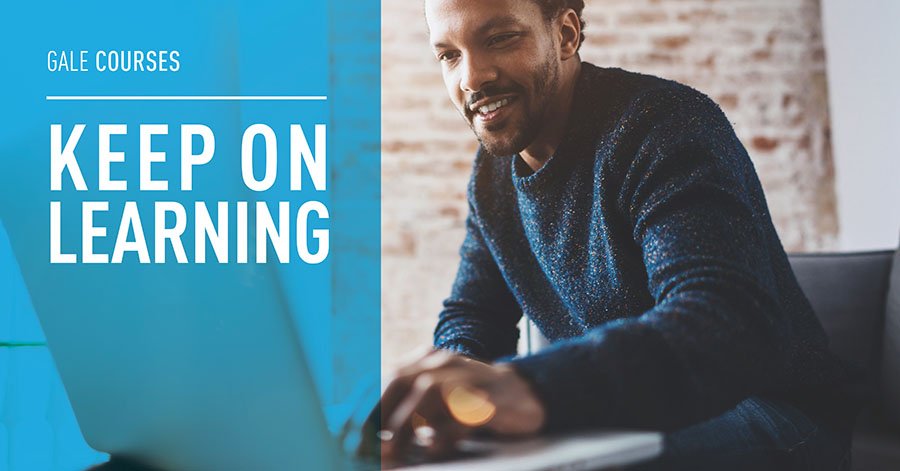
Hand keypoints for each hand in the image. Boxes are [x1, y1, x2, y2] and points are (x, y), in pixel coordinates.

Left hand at [377, 350, 545, 463]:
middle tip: (364, 446)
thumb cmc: (471, 404)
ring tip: (390, 451)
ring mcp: (470, 377)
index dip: (362, 405)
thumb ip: (406, 408)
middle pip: (402, 378)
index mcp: (427, 360)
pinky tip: (432, 448)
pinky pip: (463, 412)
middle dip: (377, 413)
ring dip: (405, 424)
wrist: (525, 396)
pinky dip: (444, 432)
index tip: (346, 435)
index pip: (386, 377)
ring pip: (430, 392)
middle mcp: (446, 362)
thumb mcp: (436, 400)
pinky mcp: (492, 399)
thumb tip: (366, 438)